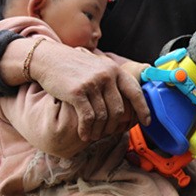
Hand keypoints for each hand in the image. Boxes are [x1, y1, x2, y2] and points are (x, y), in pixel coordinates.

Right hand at [30, 41, 150, 141]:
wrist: (49, 59)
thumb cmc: (75, 67)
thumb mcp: (98, 67)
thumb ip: (112, 81)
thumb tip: (127, 102)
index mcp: (115, 70)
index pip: (135, 92)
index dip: (143, 109)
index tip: (145, 122)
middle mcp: (106, 75)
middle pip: (119, 109)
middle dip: (115, 126)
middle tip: (108, 133)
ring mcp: (92, 83)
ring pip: (103, 116)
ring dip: (99, 130)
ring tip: (94, 136)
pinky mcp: (77, 92)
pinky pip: (88, 117)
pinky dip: (87, 129)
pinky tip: (84, 134)